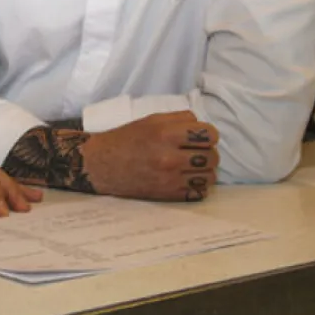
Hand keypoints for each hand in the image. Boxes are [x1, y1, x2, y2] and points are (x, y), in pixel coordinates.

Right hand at [82, 111, 219, 201]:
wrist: (101, 165)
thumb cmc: (125, 139)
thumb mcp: (150, 120)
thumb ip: (178, 119)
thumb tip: (201, 125)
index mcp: (164, 134)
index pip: (209, 134)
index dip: (208, 134)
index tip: (199, 136)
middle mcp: (169, 157)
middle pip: (213, 156)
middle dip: (207, 152)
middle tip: (194, 151)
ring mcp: (170, 179)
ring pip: (210, 177)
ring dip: (204, 170)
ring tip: (192, 166)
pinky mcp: (169, 195)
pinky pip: (200, 192)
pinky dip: (197, 186)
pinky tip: (186, 179)